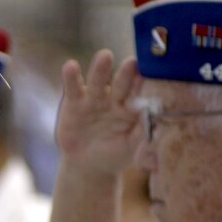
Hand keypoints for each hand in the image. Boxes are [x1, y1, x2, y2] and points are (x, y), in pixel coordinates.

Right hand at [55, 50, 140, 176]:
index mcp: (132, 107)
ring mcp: (94, 98)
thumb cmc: (114, 154)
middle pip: (120, 83)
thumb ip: (141, 132)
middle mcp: (114, 98)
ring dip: (100, 69)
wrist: (87, 165)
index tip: (150, 75)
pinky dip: (71, 77)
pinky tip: (70, 66)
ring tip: (104, 56)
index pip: (139, 92)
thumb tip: (152, 117)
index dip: (144, 84)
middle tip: (132, 62)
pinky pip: (73, 88)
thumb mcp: (130, 147)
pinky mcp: (74, 102)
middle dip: (125, 73)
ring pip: (97, 81)